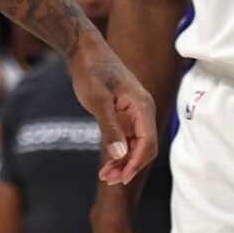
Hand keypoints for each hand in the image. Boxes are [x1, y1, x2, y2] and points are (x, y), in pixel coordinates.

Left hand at [68, 32, 156, 184]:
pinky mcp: (122, 115)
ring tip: (105, 177)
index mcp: (142, 106)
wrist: (84, 52)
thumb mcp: (98, 100)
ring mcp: (133, 114)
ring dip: (122, 162)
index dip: (137, 162)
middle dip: (129, 166)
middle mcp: (142, 111)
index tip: (121, 178)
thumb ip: (110, 127)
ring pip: (135, 146)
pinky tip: (106, 166)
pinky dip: (118, 153)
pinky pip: (126, 139)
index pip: (148, 141)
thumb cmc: (92, 71)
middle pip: (145, 147)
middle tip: (109, 180)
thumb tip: (120, 155)